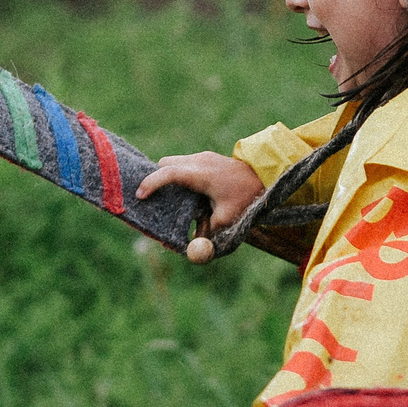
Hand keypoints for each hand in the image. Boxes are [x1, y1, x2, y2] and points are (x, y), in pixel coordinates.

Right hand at [136, 152, 266, 251]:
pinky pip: (185, 164)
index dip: (151, 183)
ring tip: (169, 200)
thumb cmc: (247, 197)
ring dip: (169, 178)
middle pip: (166, 164)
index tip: (140, 196)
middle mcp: (199, 160)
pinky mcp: (208, 158)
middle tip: (152, 199)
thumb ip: (207, 234)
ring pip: (175, 163)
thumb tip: (191, 249)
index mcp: (201, 173)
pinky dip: (180, 177)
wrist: (268, 176)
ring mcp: (204, 157)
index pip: (168, 173)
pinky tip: (186, 195)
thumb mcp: (227, 219)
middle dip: (157, 179)